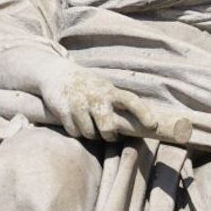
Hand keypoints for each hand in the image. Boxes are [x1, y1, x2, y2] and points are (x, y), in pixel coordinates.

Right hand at [38, 68, 157, 141]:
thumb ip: (118, 101)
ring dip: (92, 134)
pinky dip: (77, 132)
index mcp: (109, 90)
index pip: (131, 100)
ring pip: (90, 133)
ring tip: (91, 126)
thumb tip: (139, 121)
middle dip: (110, 136)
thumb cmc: (88, 85)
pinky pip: (75, 132)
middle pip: (108, 128)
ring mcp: (78, 104)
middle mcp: (95, 97)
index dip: (143, 113)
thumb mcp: (105, 87)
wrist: (57, 74)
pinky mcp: (64, 111)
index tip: (153, 125)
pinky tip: (77, 122)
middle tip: (110, 135)